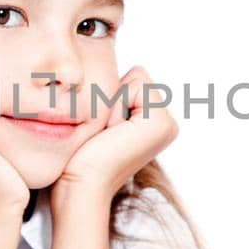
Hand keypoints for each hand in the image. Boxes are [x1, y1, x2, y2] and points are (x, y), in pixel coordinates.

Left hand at [55, 65, 177, 206]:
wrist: (81, 184)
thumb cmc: (80, 156)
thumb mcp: (100, 119)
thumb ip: (113, 96)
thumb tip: (104, 64)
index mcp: (156, 123)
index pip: (135, 78)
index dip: (111, 96)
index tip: (103, 129)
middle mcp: (168, 124)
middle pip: (137, 75)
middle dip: (113, 97)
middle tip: (105, 133)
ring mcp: (168, 124)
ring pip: (136, 77)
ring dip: (112, 102)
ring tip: (107, 134)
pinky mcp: (161, 123)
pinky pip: (135, 84)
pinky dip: (116, 104)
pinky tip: (111, 133)